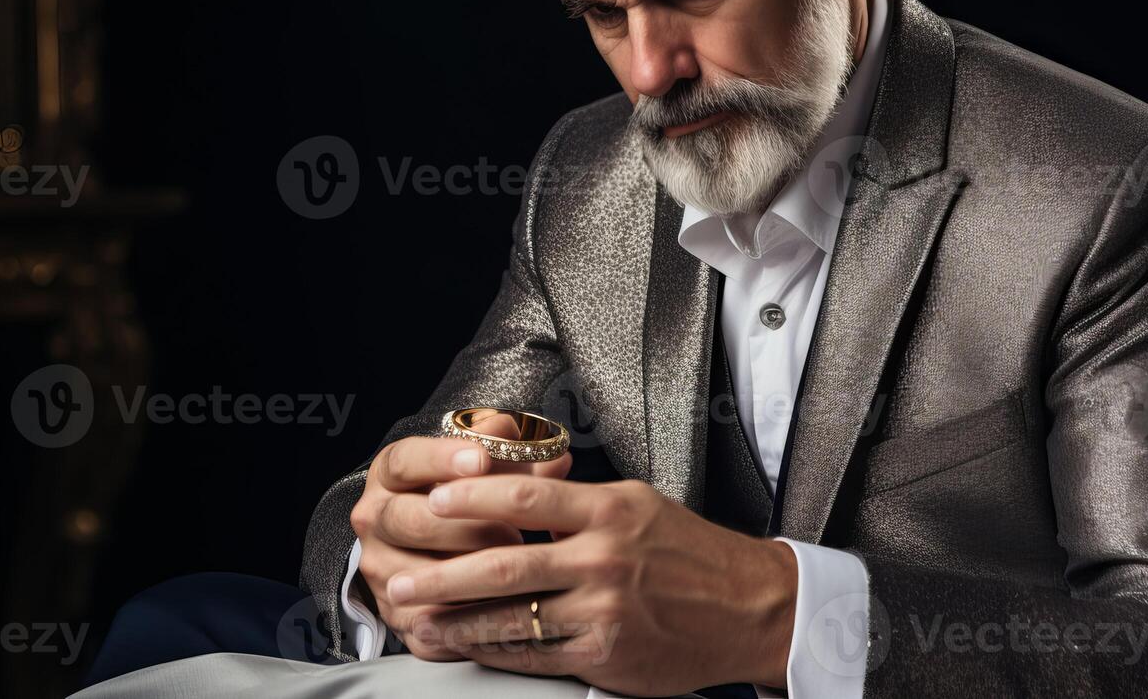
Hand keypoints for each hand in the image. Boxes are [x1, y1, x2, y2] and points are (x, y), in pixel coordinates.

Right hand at [349, 416, 571, 659]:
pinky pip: (428, 625)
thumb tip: (556, 460)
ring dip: (468, 576)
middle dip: (465, 526)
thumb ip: (516, 458)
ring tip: (514, 571)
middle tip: (513, 529)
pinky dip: (467, 622)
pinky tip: (504, 612)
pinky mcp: (396, 614)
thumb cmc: (470, 496)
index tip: (482, 459)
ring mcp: (380, 570)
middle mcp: (374, 519)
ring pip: (415, 577)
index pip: (404, 461)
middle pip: (407, 520)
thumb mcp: (487, 468)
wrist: (436, 547)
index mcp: (390, 475)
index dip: (441, 459)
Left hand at [387, 476, 797, 695]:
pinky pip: (535, 654)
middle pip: (506, 563)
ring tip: (416, 617)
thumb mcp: (639, 506)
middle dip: (443, 572)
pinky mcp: (605, 654)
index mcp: (610, 510)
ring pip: (512, 616)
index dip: (473, 497)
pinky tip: (465, 646)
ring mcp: (604, 610)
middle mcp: (604, 557)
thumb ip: (579, 502)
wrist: (748, 606)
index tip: (433, 498)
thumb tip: (513, 494)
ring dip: (455, 619)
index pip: (527, 494)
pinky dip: (492, 651)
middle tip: (398, 575)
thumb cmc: (690, 552)